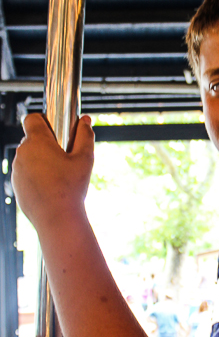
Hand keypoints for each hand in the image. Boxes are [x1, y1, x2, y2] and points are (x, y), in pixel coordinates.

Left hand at [12, 114, 93, 231]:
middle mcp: (22, 153)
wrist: (57, 218)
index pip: (31, 118)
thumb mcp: (85, 158)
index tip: (57, 129)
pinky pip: (26, 173)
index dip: (44, 120)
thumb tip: (85, 120)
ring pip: (29, 156)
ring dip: (41, 159)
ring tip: (60, 173)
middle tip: (65, 155)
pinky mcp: (16, 185)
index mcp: (37, 142)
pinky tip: (52, 186)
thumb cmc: (71, 187)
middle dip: (47, 142)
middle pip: (32, 138)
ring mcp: (17, 170)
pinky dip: (37, 175)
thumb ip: (85, 135)